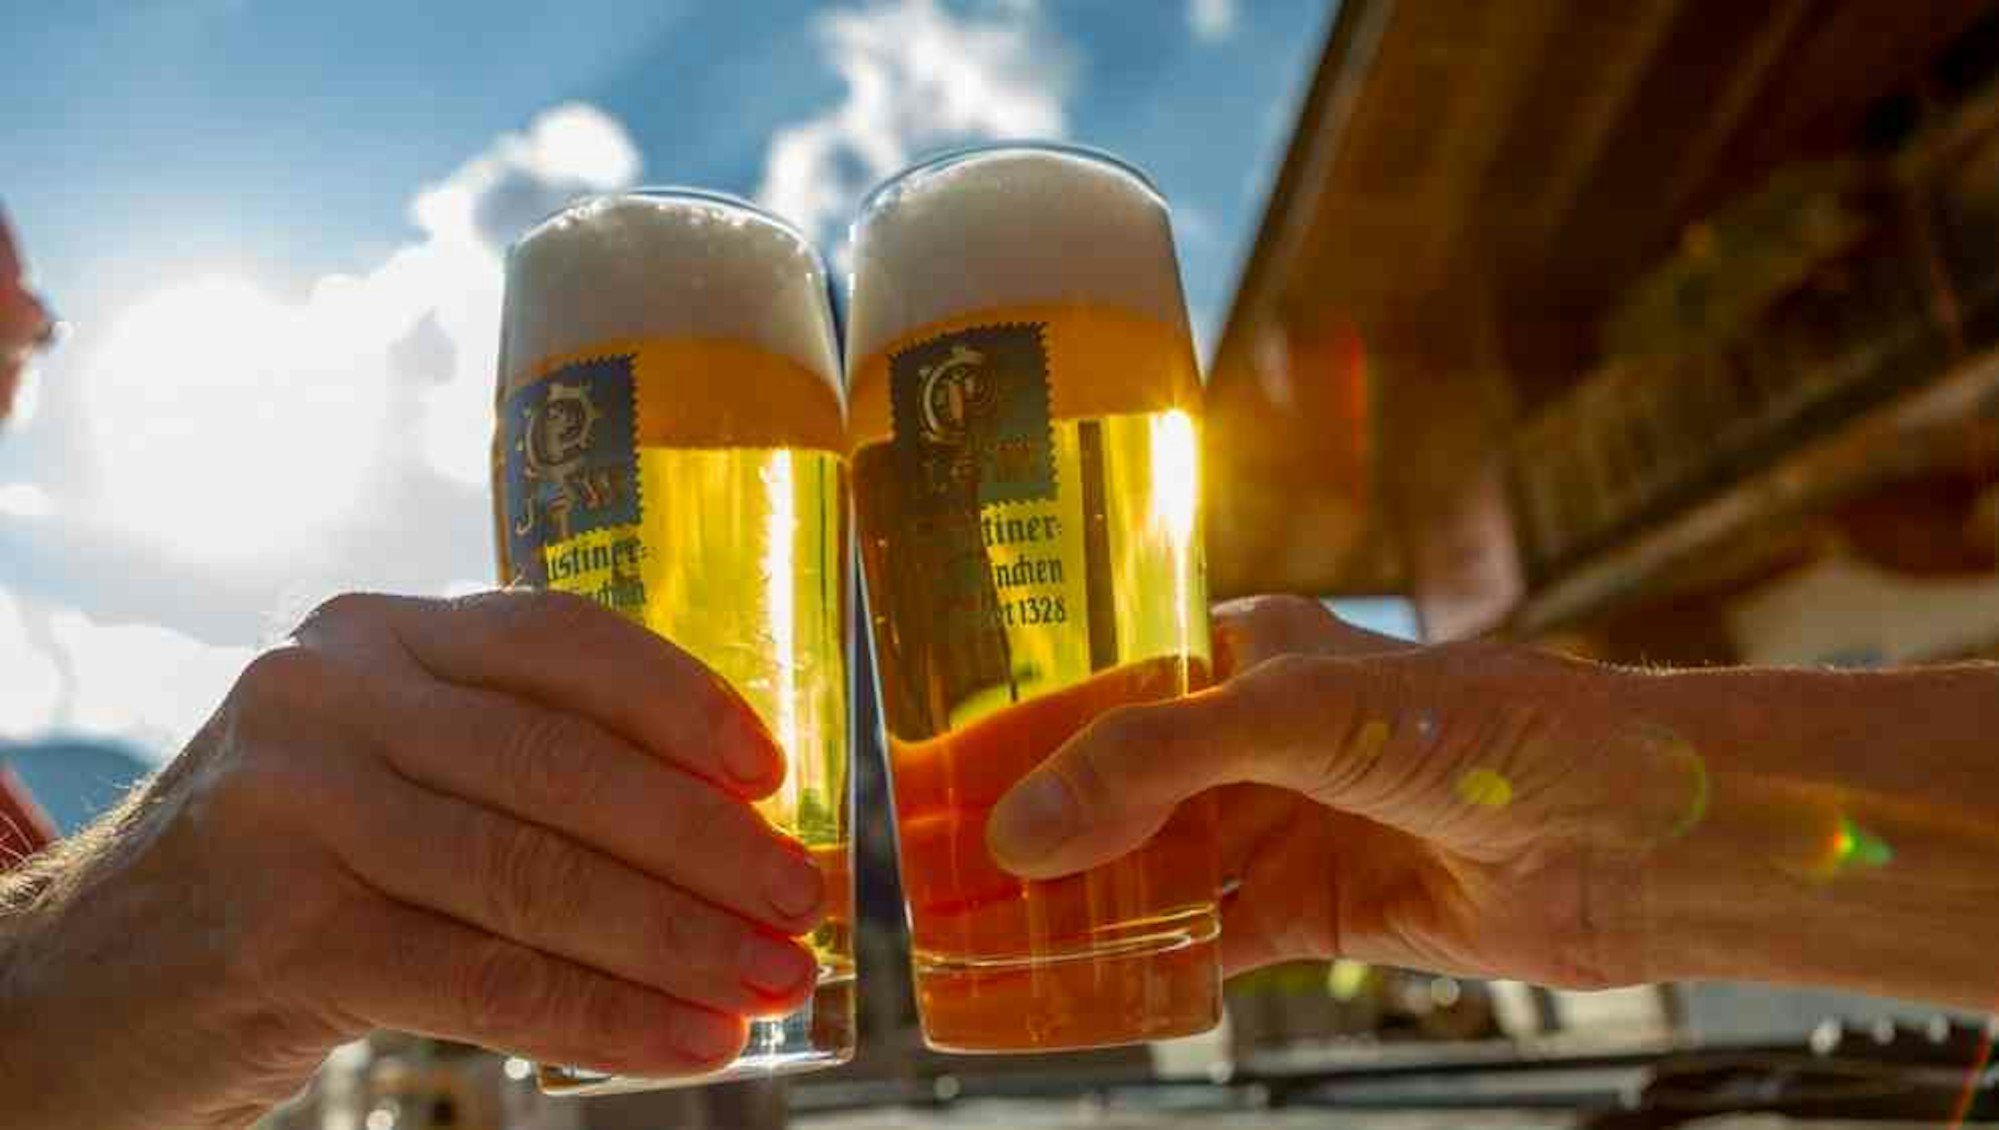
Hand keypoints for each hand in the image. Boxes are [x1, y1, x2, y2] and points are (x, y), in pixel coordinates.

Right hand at [0, 591, 827, 1129]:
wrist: (76, 983)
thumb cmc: (283, 872)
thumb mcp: (380, 772)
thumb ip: (505, 762)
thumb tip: (721, 825)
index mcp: (376, 635)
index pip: (561, 641)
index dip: (683, 704)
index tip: (776, 774)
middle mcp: (330, 695)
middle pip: (566, 766)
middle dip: (705, 844)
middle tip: (804, 902)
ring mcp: (296, 807)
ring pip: (536, 875)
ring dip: (677, 942)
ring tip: (771, 982)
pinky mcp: (282, 932)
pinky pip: (487, 977)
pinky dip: (603, 1018)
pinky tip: (685, 1045)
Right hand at [986, 596, 1704, 989]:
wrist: (1624, 834)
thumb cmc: (1482, 725)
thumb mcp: (1295, 714)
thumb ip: (1152, 762)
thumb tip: (1020, 830)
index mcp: (1252, 648)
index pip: (1110, 675)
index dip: (1029, 718)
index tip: (946, 762)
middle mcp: (1262, 733)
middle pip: (1122, 779)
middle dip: (1045, 821)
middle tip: (952, 862)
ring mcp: (1288, 821)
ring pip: (1157, 862)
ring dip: (1087, 895)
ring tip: (995, 928)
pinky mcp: (1318, 906)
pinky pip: (1211, 935)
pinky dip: (1152, 958)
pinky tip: (1090, 977)